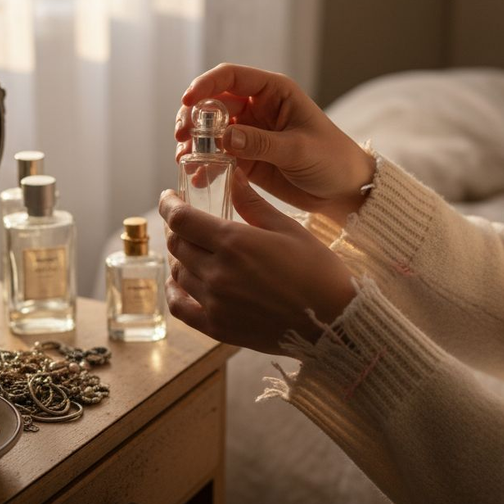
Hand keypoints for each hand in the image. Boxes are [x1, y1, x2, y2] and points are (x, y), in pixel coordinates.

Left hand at [159, 170, 355, 354]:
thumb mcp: (288, 228)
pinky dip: (174, 292)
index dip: (169, 205)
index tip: (169, 198)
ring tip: (191, 249)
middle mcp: (218, 272)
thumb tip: (232, 175)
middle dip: (176, 228)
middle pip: (176, 244)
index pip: (181, 219)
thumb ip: (252, 202)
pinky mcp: (218, 327)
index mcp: (235, 242)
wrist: (334, 323)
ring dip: (179, 257)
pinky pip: (180, 307)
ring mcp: (215, 302)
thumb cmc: (318, 271)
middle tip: (185, 222)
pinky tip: (181, 283)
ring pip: (178, 273)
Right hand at [175, 63, 374, 223]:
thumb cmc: (332, 159)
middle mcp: (258, 108)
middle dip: (193, 118)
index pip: (231, 77)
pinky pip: (218, 156)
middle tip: (181, 138)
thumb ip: (260, 143)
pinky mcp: (246, 158)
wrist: (345, 190)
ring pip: (211, 131)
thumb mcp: (298, 150)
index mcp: (274, 92)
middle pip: (213, 103)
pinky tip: (199, 177)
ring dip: (194, 142)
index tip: (187, 102)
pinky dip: (205, 164)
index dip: (205, 85)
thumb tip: (223, 137)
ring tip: (185, 160)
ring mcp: (250, 133)